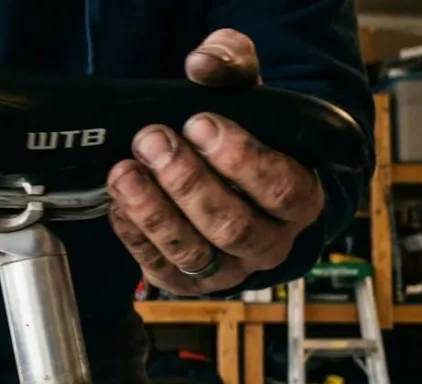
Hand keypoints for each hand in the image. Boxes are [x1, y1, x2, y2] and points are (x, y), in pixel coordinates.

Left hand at [108, 29, 325, 294]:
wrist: (230, 175)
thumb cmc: (246, 133)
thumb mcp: (246, 90)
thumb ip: (231, 65)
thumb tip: (202, 63)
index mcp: (301, 198)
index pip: (281, 189)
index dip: (240, 159)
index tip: (199, 124)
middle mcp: (271, 241)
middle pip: (232, 226)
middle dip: (186, 182)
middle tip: (151, 142)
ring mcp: (231, 268)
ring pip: (195, 254)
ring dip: (154, 213)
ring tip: (125, 174)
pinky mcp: (191, 282)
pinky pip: (163, 269)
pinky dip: (136, 237)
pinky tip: (120, 203)